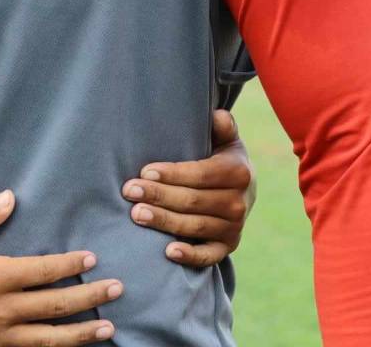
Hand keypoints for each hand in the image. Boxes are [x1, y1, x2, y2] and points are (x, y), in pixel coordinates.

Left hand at [121, 110, 253, 266]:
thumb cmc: (220, 157)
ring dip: (165, 221)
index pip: (200, 175)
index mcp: (238, 172)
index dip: (172, 175)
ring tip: (136, 214)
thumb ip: (222, 127)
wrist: (241, 188)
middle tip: (128, 191)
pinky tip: (168, 252)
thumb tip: (217, 115)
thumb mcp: (225, 139)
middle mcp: (239, 202)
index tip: (144, 172)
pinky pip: (209, 255)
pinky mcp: (228, 247)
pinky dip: (191, 256)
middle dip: (159, 196)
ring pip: (196, 227)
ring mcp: (234, 227)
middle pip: (193, 201)